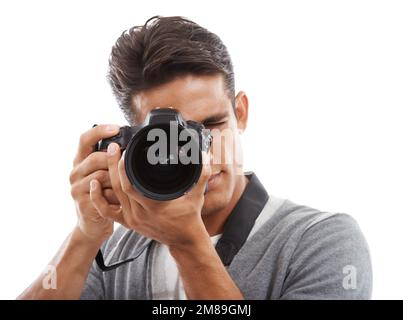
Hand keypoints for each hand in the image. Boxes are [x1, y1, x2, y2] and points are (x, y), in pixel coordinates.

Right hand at [69, 125, 121, 242]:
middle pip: (96, 158)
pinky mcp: (83, 203)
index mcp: (80, 161)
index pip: (85, 139)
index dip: (99, 131)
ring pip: (102, 176)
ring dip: (117, 180)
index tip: (116, 128)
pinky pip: (104, 195)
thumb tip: (131, 145)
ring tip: (124, 186)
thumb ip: (111, 160)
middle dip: (114, 161)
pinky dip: (115, 196)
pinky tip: (120, 198)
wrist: (92, 224)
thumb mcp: (105, 174)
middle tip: (127, 165)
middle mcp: (75, 172)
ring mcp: (76, 188)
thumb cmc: (104, 195)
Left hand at [89, 142, 211, 246]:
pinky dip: (98, 199)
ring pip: (112, 196)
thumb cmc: (189, 219)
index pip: (130, 186)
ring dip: (107, 176)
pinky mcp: (128, 223)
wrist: (183, 240)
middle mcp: (139, 214)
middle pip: (118, 187)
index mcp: (154, 207)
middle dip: (113, 165)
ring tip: (105, 159)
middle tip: (113, 147)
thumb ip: (201, 177)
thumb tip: (205, 159)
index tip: (124, 151)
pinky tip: (93, 185)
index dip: (124, 168)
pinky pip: (107, 211)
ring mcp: (131, 219)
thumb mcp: (197, 197)